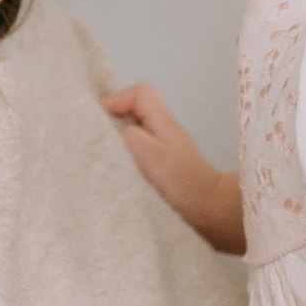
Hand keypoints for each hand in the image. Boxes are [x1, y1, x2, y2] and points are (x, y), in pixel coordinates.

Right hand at [102, 83, 244, 255]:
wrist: (210, 212)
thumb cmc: (181, 182)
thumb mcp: (150, 154)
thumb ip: (128, 135)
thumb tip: (111, 128)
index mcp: (163, 122)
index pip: (140, 93)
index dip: (117, 99)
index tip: (96, 120)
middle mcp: (164, 131)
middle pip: (135, 110)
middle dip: (113, 119)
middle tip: (95, 138)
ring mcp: (164, 149)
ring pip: (135, 131)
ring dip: (117, 139)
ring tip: (102, 155)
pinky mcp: (162, 167)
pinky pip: (138, 151)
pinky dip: (125, 156)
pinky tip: (117, 171)